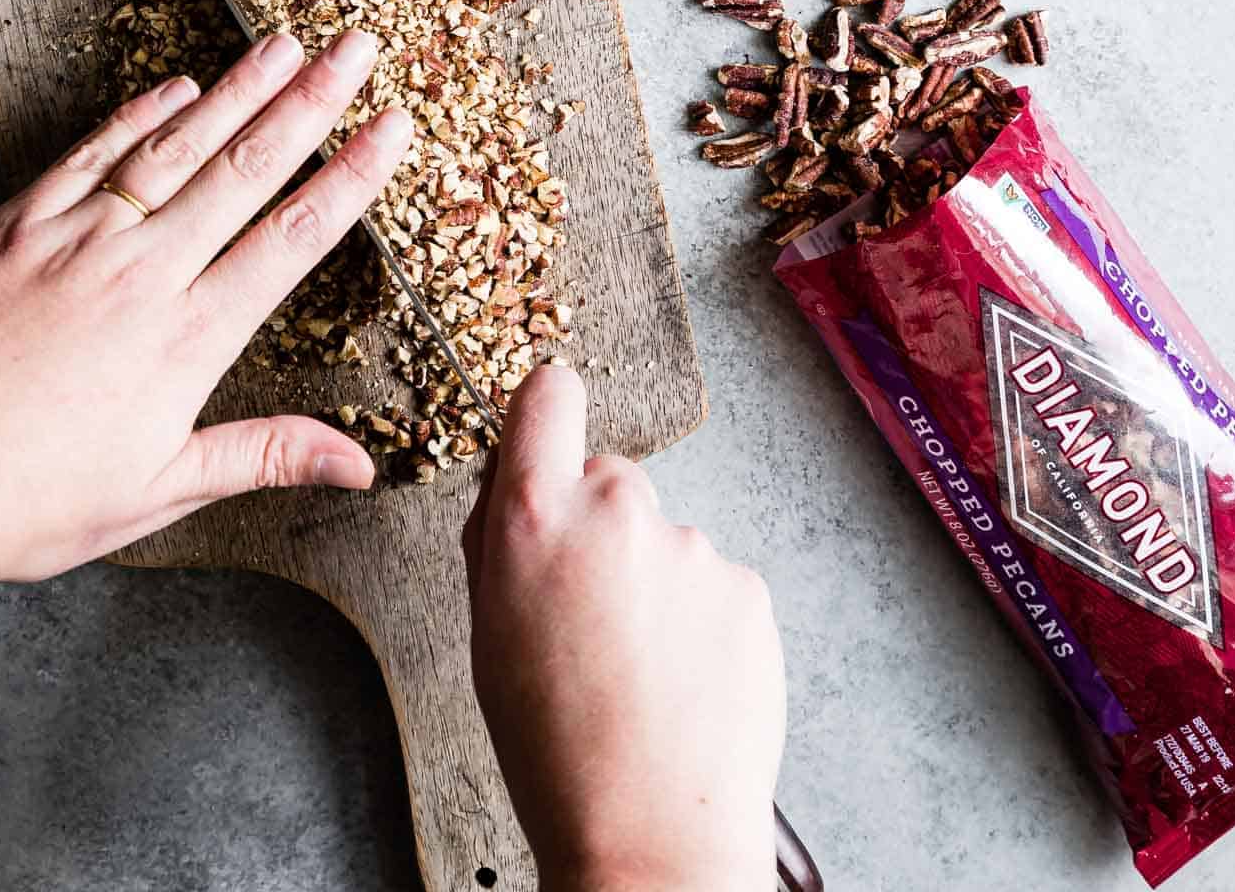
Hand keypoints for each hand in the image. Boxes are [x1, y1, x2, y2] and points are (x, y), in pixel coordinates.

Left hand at [0, 30, 411, 637]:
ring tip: (285, 43)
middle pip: (244, 170)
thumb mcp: (158, 490)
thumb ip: (263, 453)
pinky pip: (86, 157)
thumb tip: (360, 462)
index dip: (350, 176)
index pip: (292, 239)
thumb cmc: (26, 503)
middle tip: (357, 48)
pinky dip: (136, 116)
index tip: (392, 126)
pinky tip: (177, 87)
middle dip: (311, 101)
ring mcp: (74, 242)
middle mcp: (140, 275)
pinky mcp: (12, 228)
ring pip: (172, 148)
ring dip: (236, 90)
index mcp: (186, 340)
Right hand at [462, 365, 785, 891]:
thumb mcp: (487, 634)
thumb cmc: (552, 750)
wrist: (649, 839)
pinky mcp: (747, 587)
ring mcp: (692, 546)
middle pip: (610, 479)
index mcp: (536, 517)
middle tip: (592, 615)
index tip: (550, 434)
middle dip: (601, 527)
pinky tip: (684, 685)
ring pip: (665, 541)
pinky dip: (701, 622)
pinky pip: (714, 584)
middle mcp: (618, 512)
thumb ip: (501, 541)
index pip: (548, 397)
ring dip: (654, 584)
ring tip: (641, 673)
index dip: (548, 414)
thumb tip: (515, 486)